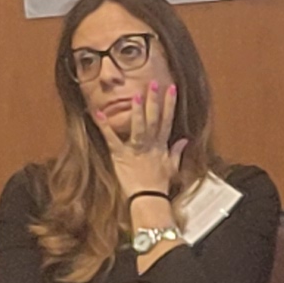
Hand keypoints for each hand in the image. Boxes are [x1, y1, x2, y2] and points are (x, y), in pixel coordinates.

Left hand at [105, 79, 182, 198]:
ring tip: (137, 96)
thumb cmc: (159, 185)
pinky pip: (112, 139)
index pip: (167, 120)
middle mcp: (150, 145)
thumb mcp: (172, 167)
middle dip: (154, 101)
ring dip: (138, 112)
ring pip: (138, 128)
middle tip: (154, 83)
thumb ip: (177, 151)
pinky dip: (105, 127)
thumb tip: (184, 140)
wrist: (148, 199)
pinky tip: (98, 114)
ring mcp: (135, 150)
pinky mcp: (120, 156)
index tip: (171, 88)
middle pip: (153, 120)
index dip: (169, 104)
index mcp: (161, 145)